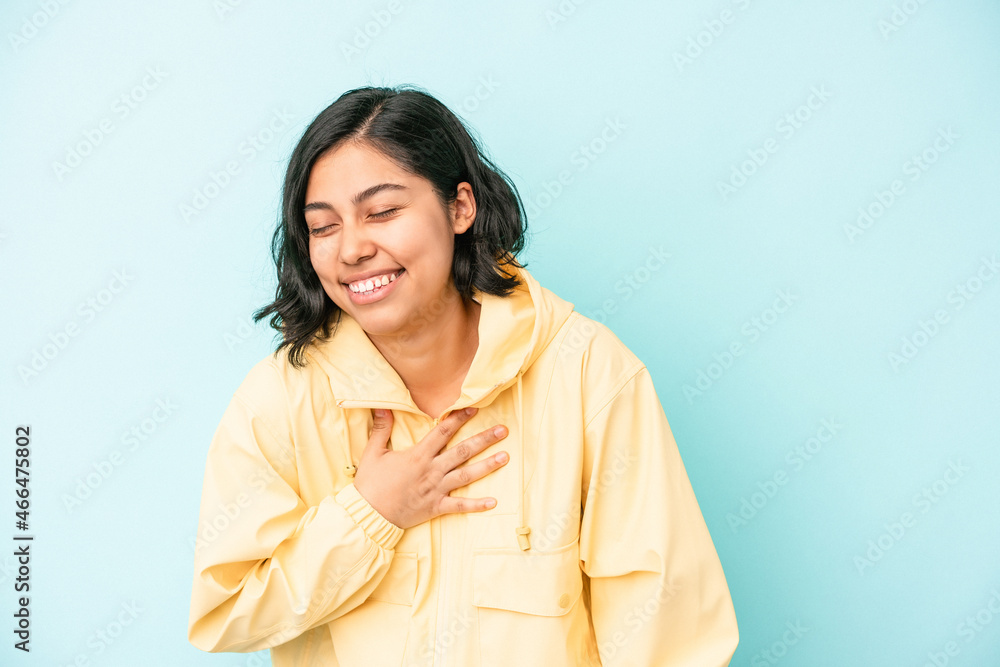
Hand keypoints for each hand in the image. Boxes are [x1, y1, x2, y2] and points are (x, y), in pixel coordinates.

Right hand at [352, 407, 508, 529]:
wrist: (368, 514)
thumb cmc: (370, 484)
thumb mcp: (372, 453)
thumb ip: (381, 429)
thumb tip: (384, 407)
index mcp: (418, 455)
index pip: (442, 432)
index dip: (459, 419)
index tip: (474, 409)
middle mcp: (431, 470)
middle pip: (462, 451)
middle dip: (484, 439)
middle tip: (503, 430)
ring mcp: (436, 489)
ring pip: (466, 475)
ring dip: (487, 466)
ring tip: (505, 457)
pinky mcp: (435, 507)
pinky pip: (459, 506)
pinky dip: (476, 505)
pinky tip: (493, 502)